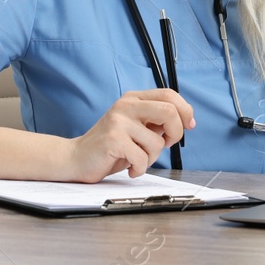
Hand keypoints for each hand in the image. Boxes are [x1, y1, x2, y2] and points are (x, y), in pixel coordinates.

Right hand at [62, 88, 194, 180]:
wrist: (76, 158)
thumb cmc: (110, 146)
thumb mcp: (136, 127)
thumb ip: (156, 120)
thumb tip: (187, 120)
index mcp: (133, 99)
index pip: (169, 95)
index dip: (185, 111)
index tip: (189, 126)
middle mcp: (125, 105)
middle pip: (169, 111)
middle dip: (176, 133)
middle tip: (166, 144)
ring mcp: (118, 121)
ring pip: (157, 142)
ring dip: (152, 158)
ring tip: (136, 158)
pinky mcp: (113, 140)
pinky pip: (142, 159)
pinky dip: (139, 169)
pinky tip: (128, 167)